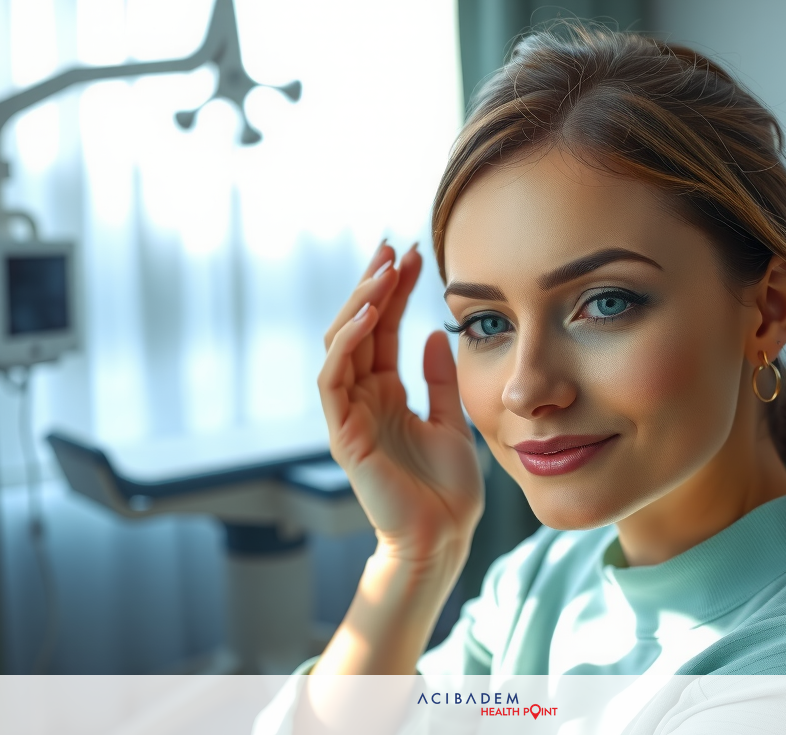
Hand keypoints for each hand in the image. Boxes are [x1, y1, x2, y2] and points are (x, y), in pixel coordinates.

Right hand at [319, 241, 483, 568]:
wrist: (442, 538)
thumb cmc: (446, 490)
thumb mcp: (452, 420)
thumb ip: (439, 380)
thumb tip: (436, 334)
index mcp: (386, 394)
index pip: (382, 330)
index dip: (395, 291)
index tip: (414, 255)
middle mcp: (362, 399)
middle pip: (357, 328)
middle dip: (373, 284)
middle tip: (393, 246)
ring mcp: (349, 415)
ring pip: (340, 345)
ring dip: (358, 304)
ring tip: (382, 269)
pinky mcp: (343, 434)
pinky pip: (332, 379)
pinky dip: (345, 344)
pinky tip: (365, 315)